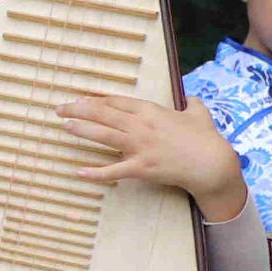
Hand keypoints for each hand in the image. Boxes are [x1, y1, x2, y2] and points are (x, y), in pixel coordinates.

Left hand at [56, 94, 248, 214]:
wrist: (212, 164)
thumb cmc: (206, 138)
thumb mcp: (199, 114)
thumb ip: (192, 104)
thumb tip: (191, 98)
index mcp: (151, 110)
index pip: (116, 101)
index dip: (96, 99)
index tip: (80, 99)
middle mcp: (141, 126)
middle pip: (104, 114)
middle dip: (79, 110)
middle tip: (59, 109)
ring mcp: (140, 147)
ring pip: (104, 135)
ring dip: (82, 130)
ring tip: (65, 126)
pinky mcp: (141, 168)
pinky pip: (114, 170)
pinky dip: (96, 173)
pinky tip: (79, 172)